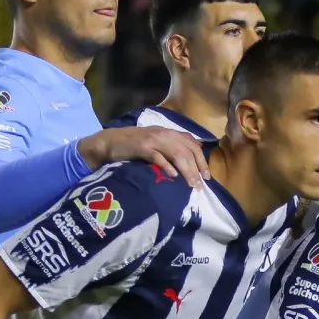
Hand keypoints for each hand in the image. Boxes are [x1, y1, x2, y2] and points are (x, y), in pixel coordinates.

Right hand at [80, 126, 209, 185]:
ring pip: (176, 154)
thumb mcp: (157, 143)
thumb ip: (173, 147)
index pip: (192, 145)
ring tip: (191, 184)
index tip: (207, 176)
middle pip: (187, 151)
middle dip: (196, 169)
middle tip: (199, 185)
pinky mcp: (141, 147)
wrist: (111, 142)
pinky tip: (173, 175)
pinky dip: (166, 166)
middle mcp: (163, 134)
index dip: (202, 160)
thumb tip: (192, 158)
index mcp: (169, 133)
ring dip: (186, 170)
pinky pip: (157, 156)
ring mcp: (152, 140)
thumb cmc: (135, 145)